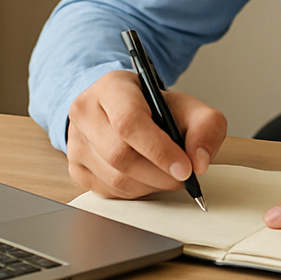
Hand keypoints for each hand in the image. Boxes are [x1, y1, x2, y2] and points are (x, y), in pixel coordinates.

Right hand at [65, 70, 226, 197]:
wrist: (124, 110)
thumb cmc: (154, 108)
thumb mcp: (187, 106)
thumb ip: (205, 127)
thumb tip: (199, 161)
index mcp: (111, 87)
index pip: (129, 122)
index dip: (159, 150)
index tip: (185, 169)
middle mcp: (85, 111)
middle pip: (120, 155)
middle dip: (159, 174)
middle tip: (183, 177)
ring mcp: (75, 141)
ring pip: (114, 178)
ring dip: (150, 185)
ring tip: (167, 175)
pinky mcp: (75, 167)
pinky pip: (108, 191)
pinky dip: (135, 192)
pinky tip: (147, 178)